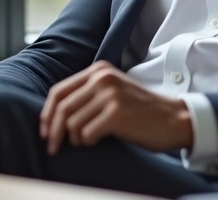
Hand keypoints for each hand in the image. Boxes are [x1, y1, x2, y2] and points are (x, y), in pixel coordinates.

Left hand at [39, 61, 192, 154]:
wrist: (173, 118)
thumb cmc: (141, 110)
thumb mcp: (113, 91)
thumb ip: (88, 94)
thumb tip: (53, 115)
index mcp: (99, 70)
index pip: (59, 91)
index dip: (47, 114)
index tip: (44, 130)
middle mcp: (102, 78)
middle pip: (62, 108)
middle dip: (53, 131)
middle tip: (52, 147)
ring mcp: (110, 95)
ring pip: (72, 123)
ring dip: (75, 138)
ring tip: (86, 141)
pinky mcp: (116, 113)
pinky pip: (86, 134)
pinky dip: (88, 142)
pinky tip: (97, 141)